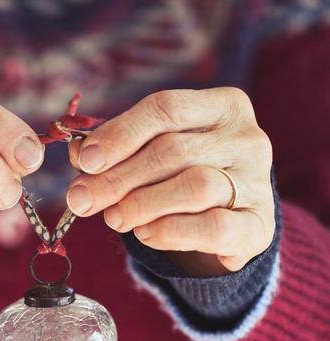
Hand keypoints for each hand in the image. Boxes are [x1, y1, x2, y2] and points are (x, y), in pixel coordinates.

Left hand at [66, 88, 274, 275]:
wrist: (226, 223)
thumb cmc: (180, 178)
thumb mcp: (151, 153)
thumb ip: (116, 150)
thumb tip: (80, 154)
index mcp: (222, 106)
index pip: (166, 107)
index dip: (120, 133)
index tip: (85, 160)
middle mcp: (247, 138)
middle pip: (173, 150)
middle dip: (118, 177)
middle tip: (83, 198)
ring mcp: (259, 183)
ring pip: (194, 186)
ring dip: (141, 204)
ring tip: (114, 217)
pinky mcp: (260, 226)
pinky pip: (212, 227)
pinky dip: (170, 231)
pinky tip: (145, 234)